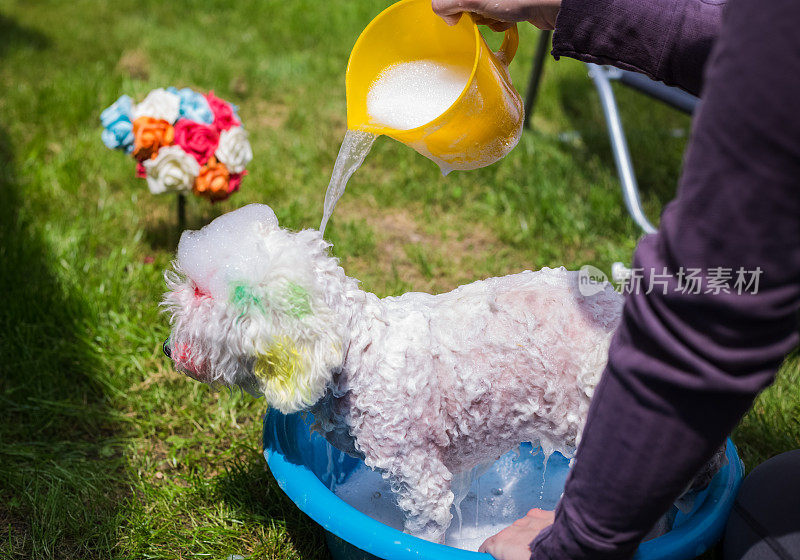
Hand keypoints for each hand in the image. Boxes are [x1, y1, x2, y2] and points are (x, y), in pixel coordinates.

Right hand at [432, 0, 561, 30]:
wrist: (552, 4)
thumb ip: (446, 3)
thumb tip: (446, 17)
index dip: (451, 5)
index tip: (455, 14)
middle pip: (466, 2)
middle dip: (471, 11)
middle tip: (480, 14)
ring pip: (480, 9)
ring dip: (486, 18)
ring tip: (498, 16)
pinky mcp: (512, 3)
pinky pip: (496, 14)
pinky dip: (499, 21)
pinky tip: (509, 19)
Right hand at [478, 508, 554, 559]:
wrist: (569, 545)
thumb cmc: (545, 557)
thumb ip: (508, 557)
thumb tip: (505, 556)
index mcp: (502, 544)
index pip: (485, 548)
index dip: (488, 553)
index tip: (490, 557)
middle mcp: (512, 529)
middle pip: (504, 538)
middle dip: (510, 547)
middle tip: (520, 556)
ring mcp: (527, 519)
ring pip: (520, 528)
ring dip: (524, 537)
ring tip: (536, 548)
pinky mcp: (542, 514)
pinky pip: (534, 521)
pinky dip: (536, 528)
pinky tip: (545, 537)